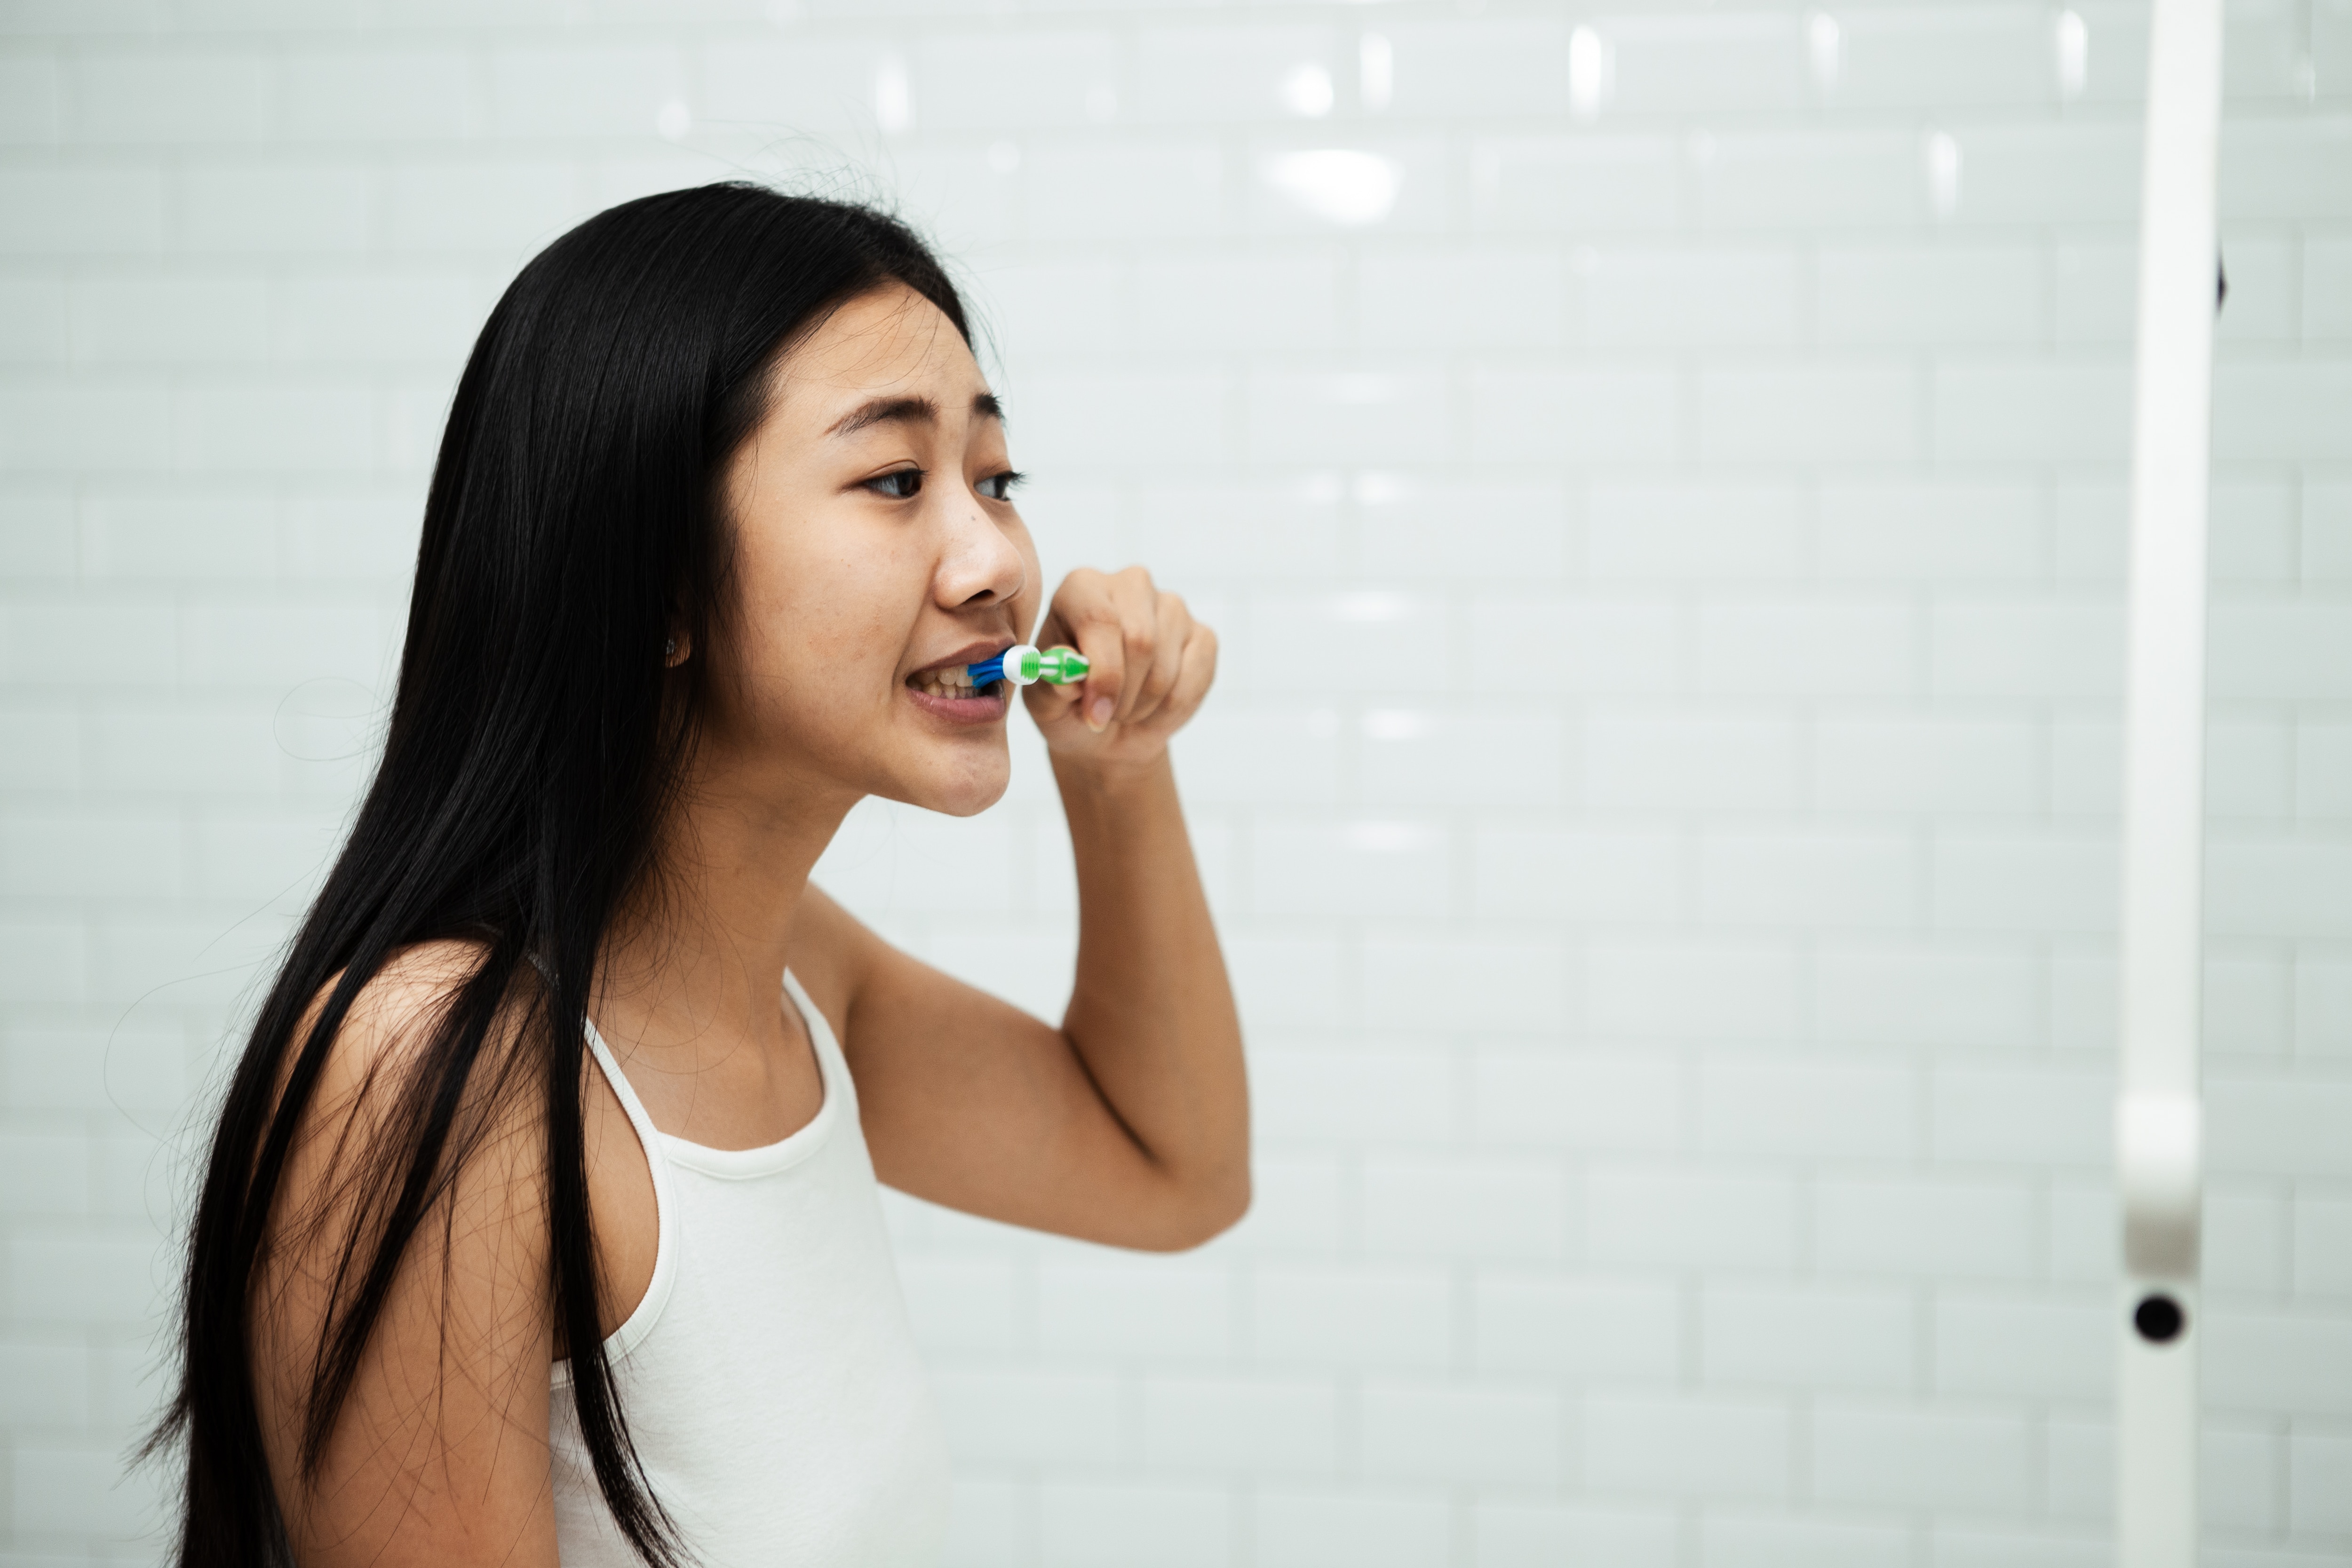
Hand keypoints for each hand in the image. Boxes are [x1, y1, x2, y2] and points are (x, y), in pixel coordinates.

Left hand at [1024, 566, 1215, 768]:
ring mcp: (1172, 607)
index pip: (1099, 618)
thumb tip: (1069, 681)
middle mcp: (1130, 585)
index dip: (1102, 673)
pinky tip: (1154, 708)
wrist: (1108, 728)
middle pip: (1139, 640)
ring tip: (1125, 710)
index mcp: (1081, 589)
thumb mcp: (1046, 705)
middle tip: (1106, 716)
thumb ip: (1052, 688)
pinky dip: (1171, 709)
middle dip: (1123, 694)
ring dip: (1143, 706)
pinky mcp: (1202, 636)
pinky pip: (1193, 680)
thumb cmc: (1070, 706)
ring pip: (1165, 668)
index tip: (1095, 714)